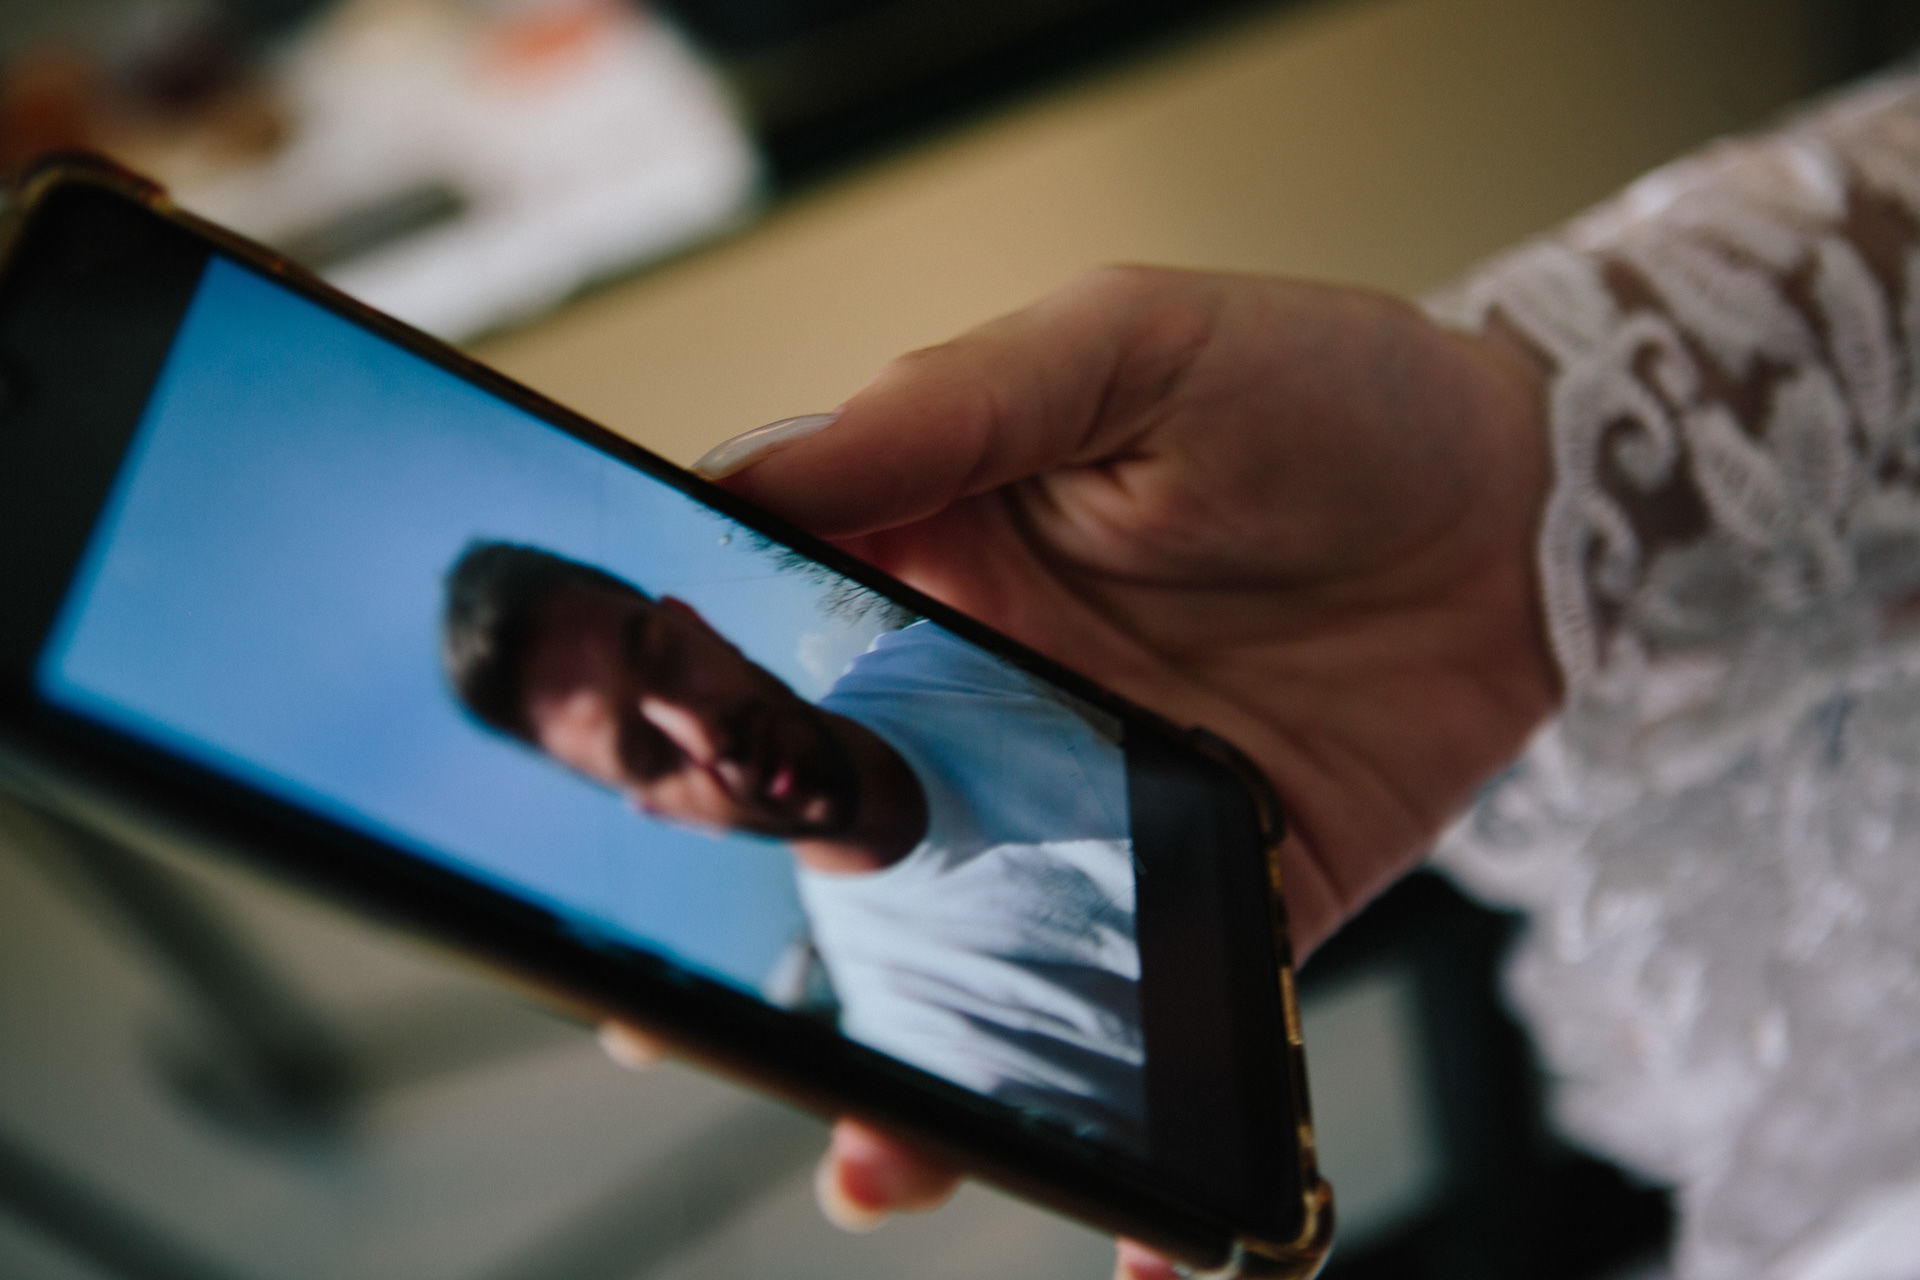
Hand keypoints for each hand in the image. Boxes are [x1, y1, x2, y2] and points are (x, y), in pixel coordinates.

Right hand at [696, 266, 1557, 1271]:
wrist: (1543, 500)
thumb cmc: (1324, 390)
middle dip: (768, 952)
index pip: (778, 666)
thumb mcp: (1120, 350)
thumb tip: (744, 476)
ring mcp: (1114, 814)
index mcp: (947, 571)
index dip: (689, 745)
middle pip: (856, 846)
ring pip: (983, 960)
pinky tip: (1124, 1219)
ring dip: (926, 1069)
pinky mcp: (1234, 895)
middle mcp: (1009, 710)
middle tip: (671, 1037)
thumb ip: (939, 411)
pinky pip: (1170, 1026)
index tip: (617, 820)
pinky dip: (1143, 1128)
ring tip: (873, 1156)